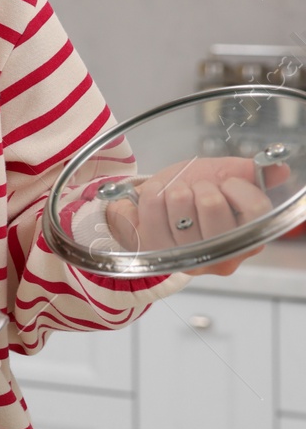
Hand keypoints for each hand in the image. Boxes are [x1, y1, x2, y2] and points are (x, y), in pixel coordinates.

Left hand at [101, 156, 290, 276]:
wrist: (159, 201)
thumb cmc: (194, 191)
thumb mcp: (225, 176)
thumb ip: (251, 173)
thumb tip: (278, 170)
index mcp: (248, 239)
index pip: (255, 208)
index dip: (236, 186)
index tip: (224, 184)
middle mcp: (222, 257)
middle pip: (212, 204)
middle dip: (200, 185)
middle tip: (195, 191)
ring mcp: (187, 258)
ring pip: (178, 202)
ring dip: (173, 188)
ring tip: (175, 195)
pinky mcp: (154, 252)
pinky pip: (151, 207)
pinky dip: (150, 192)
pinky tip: (156, 199)